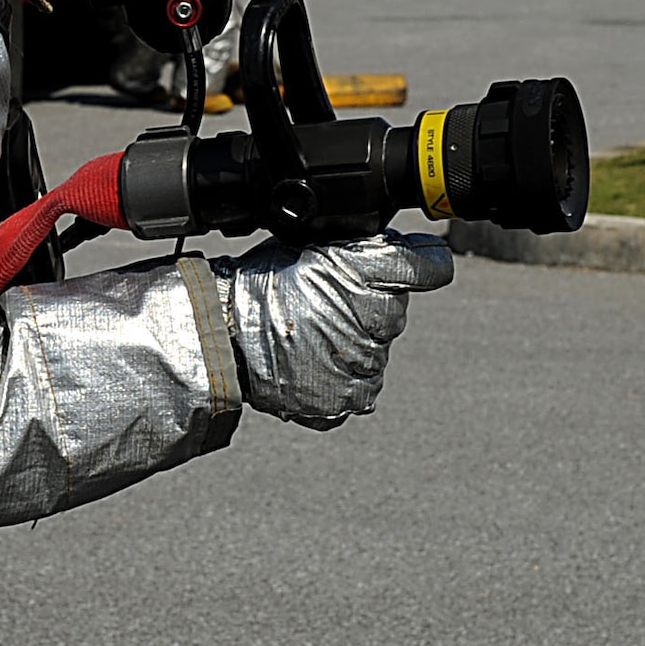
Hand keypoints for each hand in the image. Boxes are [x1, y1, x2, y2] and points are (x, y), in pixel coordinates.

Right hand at [213, 230, 453, 429]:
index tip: (418, 264)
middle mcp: (370, 320)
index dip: (421, 264)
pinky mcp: (343, 401)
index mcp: (363, 272)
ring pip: (374, 352)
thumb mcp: (314, 244)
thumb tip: (426, 250)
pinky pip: (358, 387)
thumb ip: (368, 246)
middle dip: (366, 307)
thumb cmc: (261, 285)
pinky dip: (338, 378)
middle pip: (393, 313)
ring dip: (350, 343)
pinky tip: (308, 361)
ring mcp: (359, 366)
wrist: (218, 332)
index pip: (425, 267)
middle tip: (320, 303)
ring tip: (307, 334)